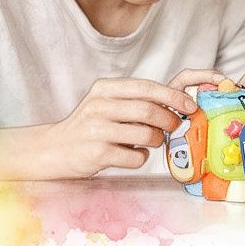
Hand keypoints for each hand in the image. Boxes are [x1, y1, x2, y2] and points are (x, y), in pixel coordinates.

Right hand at [44, 75, 202, 177]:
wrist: (55, 149)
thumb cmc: (89, 126)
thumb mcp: (106, 103)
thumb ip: (134, 100)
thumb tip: (175, 103)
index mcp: (104, 89)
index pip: (146, 87)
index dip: (172, 96)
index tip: (189, 105)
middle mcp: (99, 106)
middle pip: (148, 110)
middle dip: (168, 119)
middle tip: (174, 126)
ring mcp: (96, 130)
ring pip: (145, 134)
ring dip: (156, 140)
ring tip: (151, 141)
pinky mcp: (97, 154)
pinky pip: (135, 157)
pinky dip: (141, 157)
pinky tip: (133, 155)